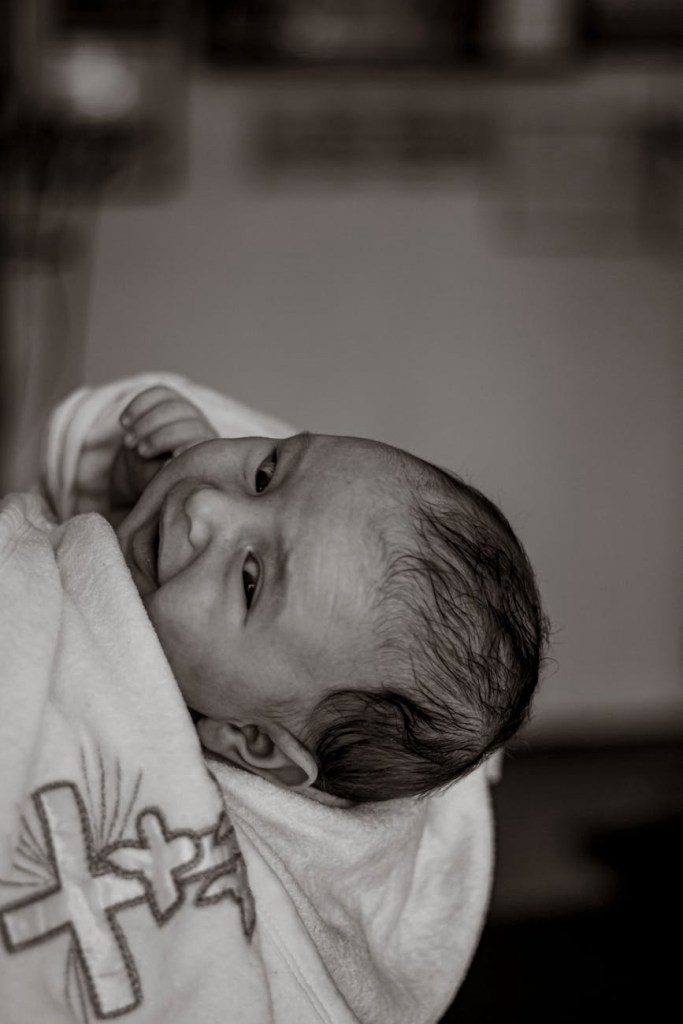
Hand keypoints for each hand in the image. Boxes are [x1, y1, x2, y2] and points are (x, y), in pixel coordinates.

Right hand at [109, 385, 217, 513]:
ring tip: (127, 440)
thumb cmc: (156, 479)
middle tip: (139, 451)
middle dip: (159, 436)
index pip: (200, 442)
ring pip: (171, 405)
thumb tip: (167, 465)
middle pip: (186, 421)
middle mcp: (202, 428)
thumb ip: (163, 474)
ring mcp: (188, 410)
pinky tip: (123, 422)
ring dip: (146, 421)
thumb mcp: (158, 482)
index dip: (186, 448)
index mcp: (206, 451)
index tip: (166, 459)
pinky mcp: (171, 399)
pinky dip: (138, 405)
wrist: (148, 467)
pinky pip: (157, 393)